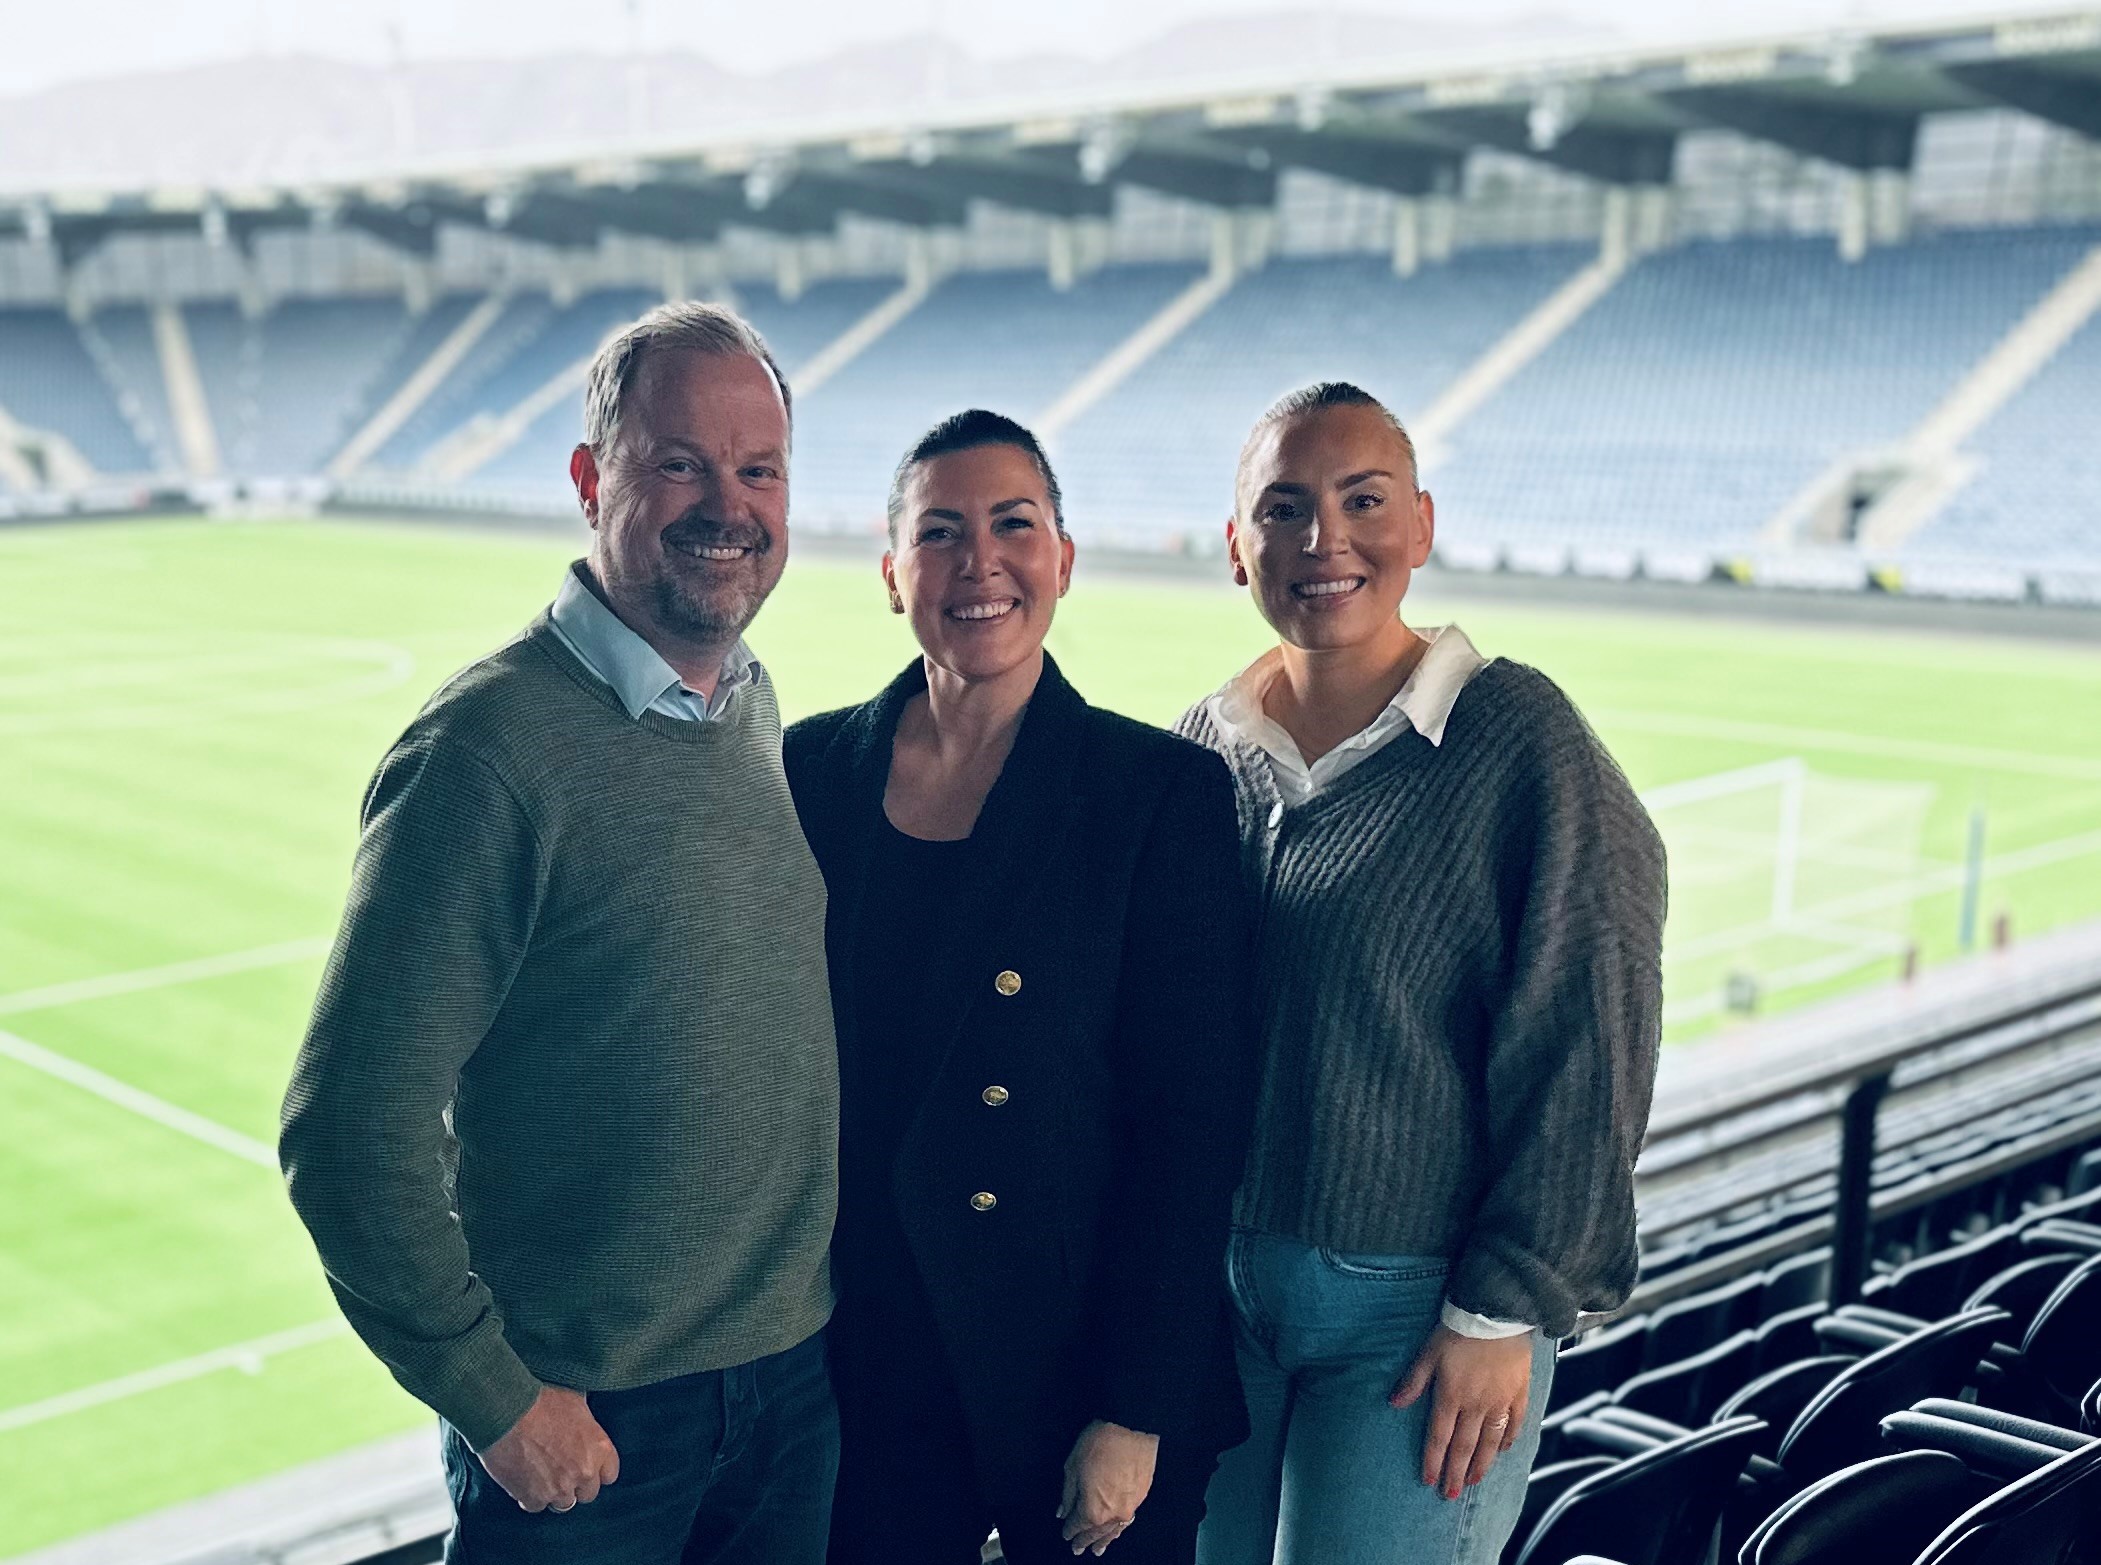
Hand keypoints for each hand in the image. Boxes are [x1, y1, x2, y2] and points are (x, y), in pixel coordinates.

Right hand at [477, 1386, 620, 1512]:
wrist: (508, 1411)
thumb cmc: (541, 1400)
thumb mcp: (576, 1402)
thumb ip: (586, 1422)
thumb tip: (585, 1421)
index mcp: (600, 1448)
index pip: (610, 1474)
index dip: (596, 1471)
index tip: (585, 1466)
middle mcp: (584, 1472)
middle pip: (587, 1493)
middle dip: (575, 1484)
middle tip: (560, 1470)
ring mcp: (560, 1488)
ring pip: (563, 1503)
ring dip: (554, 1492)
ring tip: (540, 1475)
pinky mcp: (534, 1497)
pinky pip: (536, 1506)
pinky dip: (530, 1496)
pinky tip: (523, 1480)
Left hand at [1057, 1419, 1158, 1555]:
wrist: (1131, 1427)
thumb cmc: (1100, 1443)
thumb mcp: (1072, 1467)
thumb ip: (1068, 1495)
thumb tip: (1063, 1511)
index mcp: (1092, 1510)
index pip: (1077, 1526)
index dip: (1069, 1531)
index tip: (1065, 1534)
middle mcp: (1112, 1515)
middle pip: (1096, 1534)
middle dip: (1085, 1541)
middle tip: (1078, 1549)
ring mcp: (1129, 1507)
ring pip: (1114, 1531)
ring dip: (1105, 1540)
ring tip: (1099, 1549)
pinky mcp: (1141, 1497)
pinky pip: (1127, 1520)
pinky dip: (1119, 1528)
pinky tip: (1117, 1530)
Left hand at [1390, 1327, 1532, 1499]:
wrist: (1496, 1313)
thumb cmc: (1459, 1329)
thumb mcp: (1429, 1352)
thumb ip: (1414, 1381)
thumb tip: (1394, 1403)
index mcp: (1451, 1395)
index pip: (1439, 1437)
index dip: (1433, 1460)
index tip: (1428, 1480)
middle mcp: (1476, 1405)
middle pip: (1464, 1446)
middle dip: (1456, 1473)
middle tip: (1450, 1494)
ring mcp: (1500, 1401)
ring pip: (1490, 1442)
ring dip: (1481, 1465)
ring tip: (1473, 1482)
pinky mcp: (1519, 1393)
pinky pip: (1515, 1423)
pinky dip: (1508, 1440)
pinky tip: (1504, 1451)